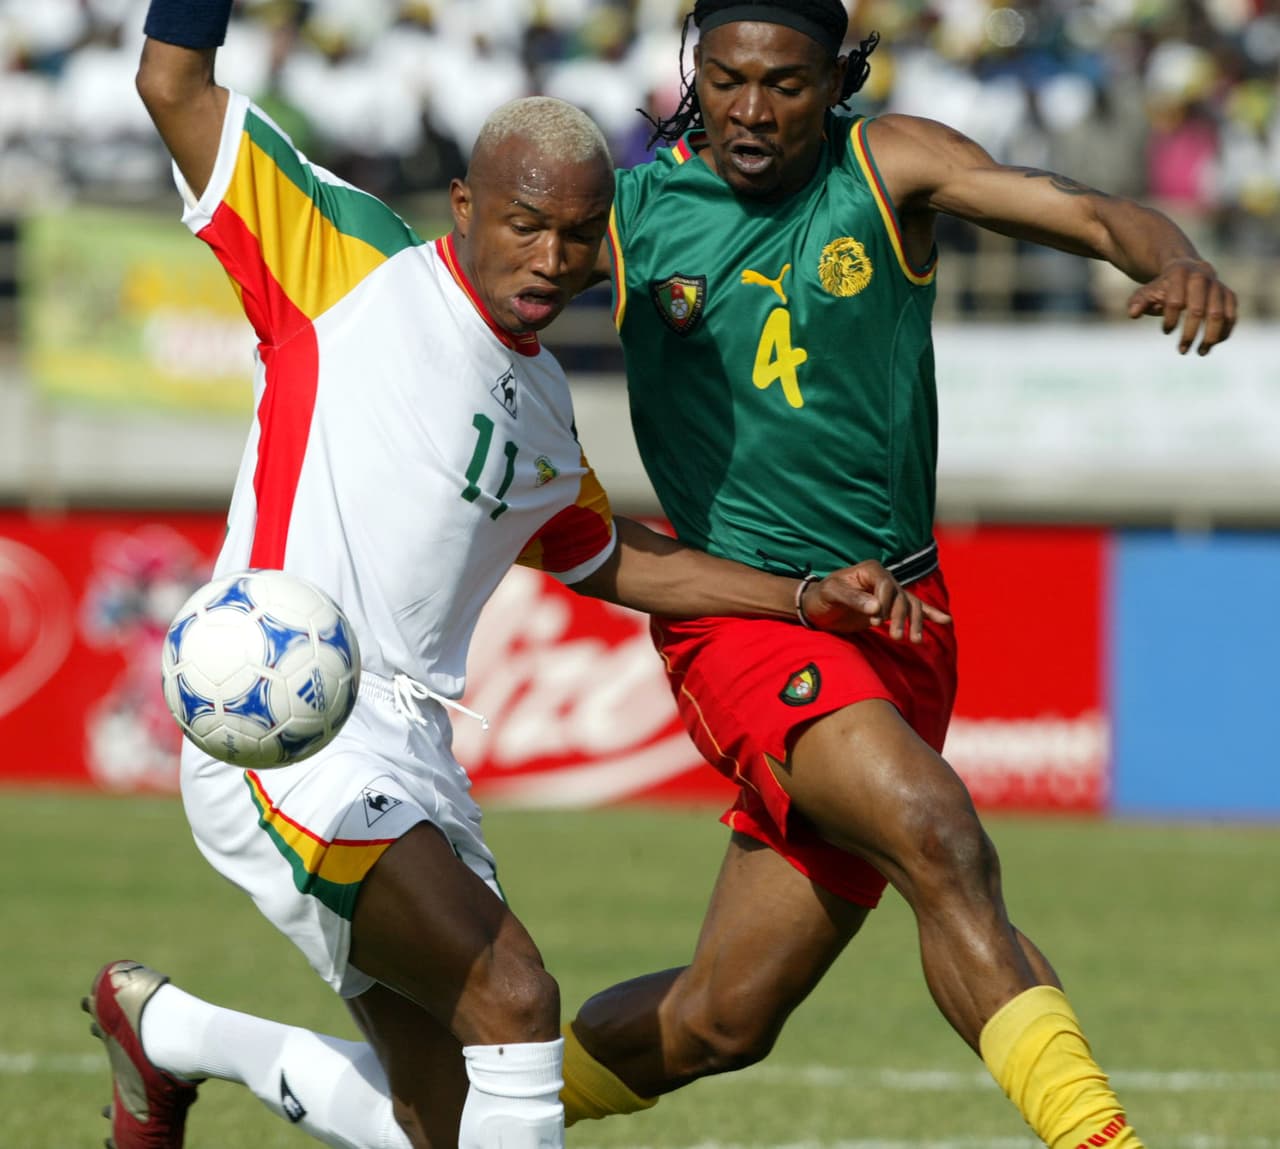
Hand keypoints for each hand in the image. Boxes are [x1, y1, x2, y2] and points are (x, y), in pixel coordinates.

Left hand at [800, 561, 951, 639]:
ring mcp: (890, 593)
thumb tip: (876, 608)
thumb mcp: (832, 594)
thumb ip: (852, 598)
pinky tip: (945, 621)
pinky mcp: (891, 608)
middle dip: (902, 618)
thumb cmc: (822, 597)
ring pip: (910, 606)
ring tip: (915, 641)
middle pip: (902, 597)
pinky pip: (914, 609)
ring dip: (916, 623)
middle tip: (896, 637)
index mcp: (870, 570)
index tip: (876, 620)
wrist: (818, 606)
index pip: (887, 585)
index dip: (885, 603)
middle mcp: (884, 579)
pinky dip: (929, 615)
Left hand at [1126, 257, 1236, 355]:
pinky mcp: (1229, 295)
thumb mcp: (1147, 292)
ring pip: (1219, 315)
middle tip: (1182, 351)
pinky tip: (1214, 344)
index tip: (1166, 331)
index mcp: (1179, 274)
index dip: (1170, 320)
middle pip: (1198, 310)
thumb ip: (1138, 302)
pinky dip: (1225, 331)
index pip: (1175, 302)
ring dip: (1211, 337)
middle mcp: (1202, 277)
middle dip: (1190, 333)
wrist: (1188, 269)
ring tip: (1201, 352)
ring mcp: (1217, 286)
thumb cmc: (1164, 287)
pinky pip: (1231, 315)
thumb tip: (1133, 314)